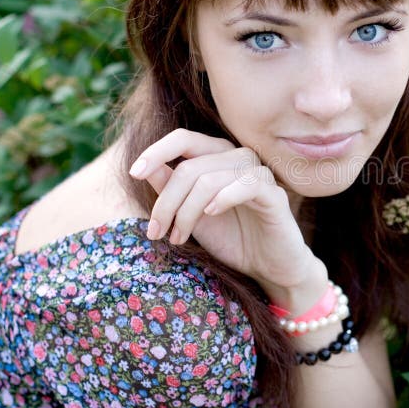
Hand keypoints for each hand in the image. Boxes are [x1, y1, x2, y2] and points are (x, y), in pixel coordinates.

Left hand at [128, 128, 324, 304]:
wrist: (269, 268)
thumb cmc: (232, 239)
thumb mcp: (191, 216)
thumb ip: (171, 190)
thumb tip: (145, 167)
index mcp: (218, 158)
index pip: (183, 139)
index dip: (156, 151)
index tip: (134, 173)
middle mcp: (239, 159)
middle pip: (190, 166)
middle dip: (166, 201)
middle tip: (157, 232)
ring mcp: (259, 175)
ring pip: (210, 179)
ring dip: (187, 211)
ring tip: (179, 237)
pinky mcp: (275, 196)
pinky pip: (247, 184)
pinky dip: (224, 198)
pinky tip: (211, 214)